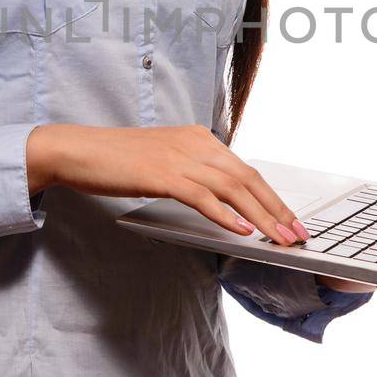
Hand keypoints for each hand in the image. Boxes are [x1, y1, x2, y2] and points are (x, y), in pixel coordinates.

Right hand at [26, 122, 314, 249]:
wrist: (79, 151)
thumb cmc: (118, 160)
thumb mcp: (164, 160)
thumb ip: (193, 172)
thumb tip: (221, 200)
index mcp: (199, 138)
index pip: (245, 170)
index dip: (272, 197)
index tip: (290, 220)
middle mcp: (195, 143)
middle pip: (247, 178)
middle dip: (276, 209)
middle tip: (297, 234)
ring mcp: (179, 157)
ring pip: (231, 188)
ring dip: (259, 216)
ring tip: (278, 238)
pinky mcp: (162, 174)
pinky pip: (201, 196)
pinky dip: (223, 214)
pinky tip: (239, 231)